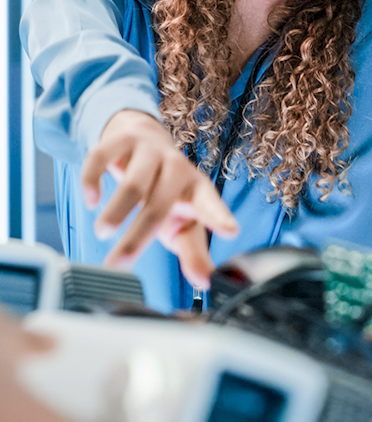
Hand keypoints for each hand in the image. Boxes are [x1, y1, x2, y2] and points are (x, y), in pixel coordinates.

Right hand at [82, 109, 238, 288]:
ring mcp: (149, 151)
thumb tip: (205, 282)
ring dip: (116, 210)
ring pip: (133, 182)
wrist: (144, 138)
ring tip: (103, 232)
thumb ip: (194, 252)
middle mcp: (175, 167)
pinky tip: (90, 200)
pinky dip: (92, 179)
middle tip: (117, 263)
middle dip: (138, 235)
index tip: (231, 231)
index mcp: (195, 189)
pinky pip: (103, 157)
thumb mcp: (181, 220)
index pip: (210, 204)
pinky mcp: (121, 140)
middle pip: (159, 203)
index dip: (219, 217)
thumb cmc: (165, 190)